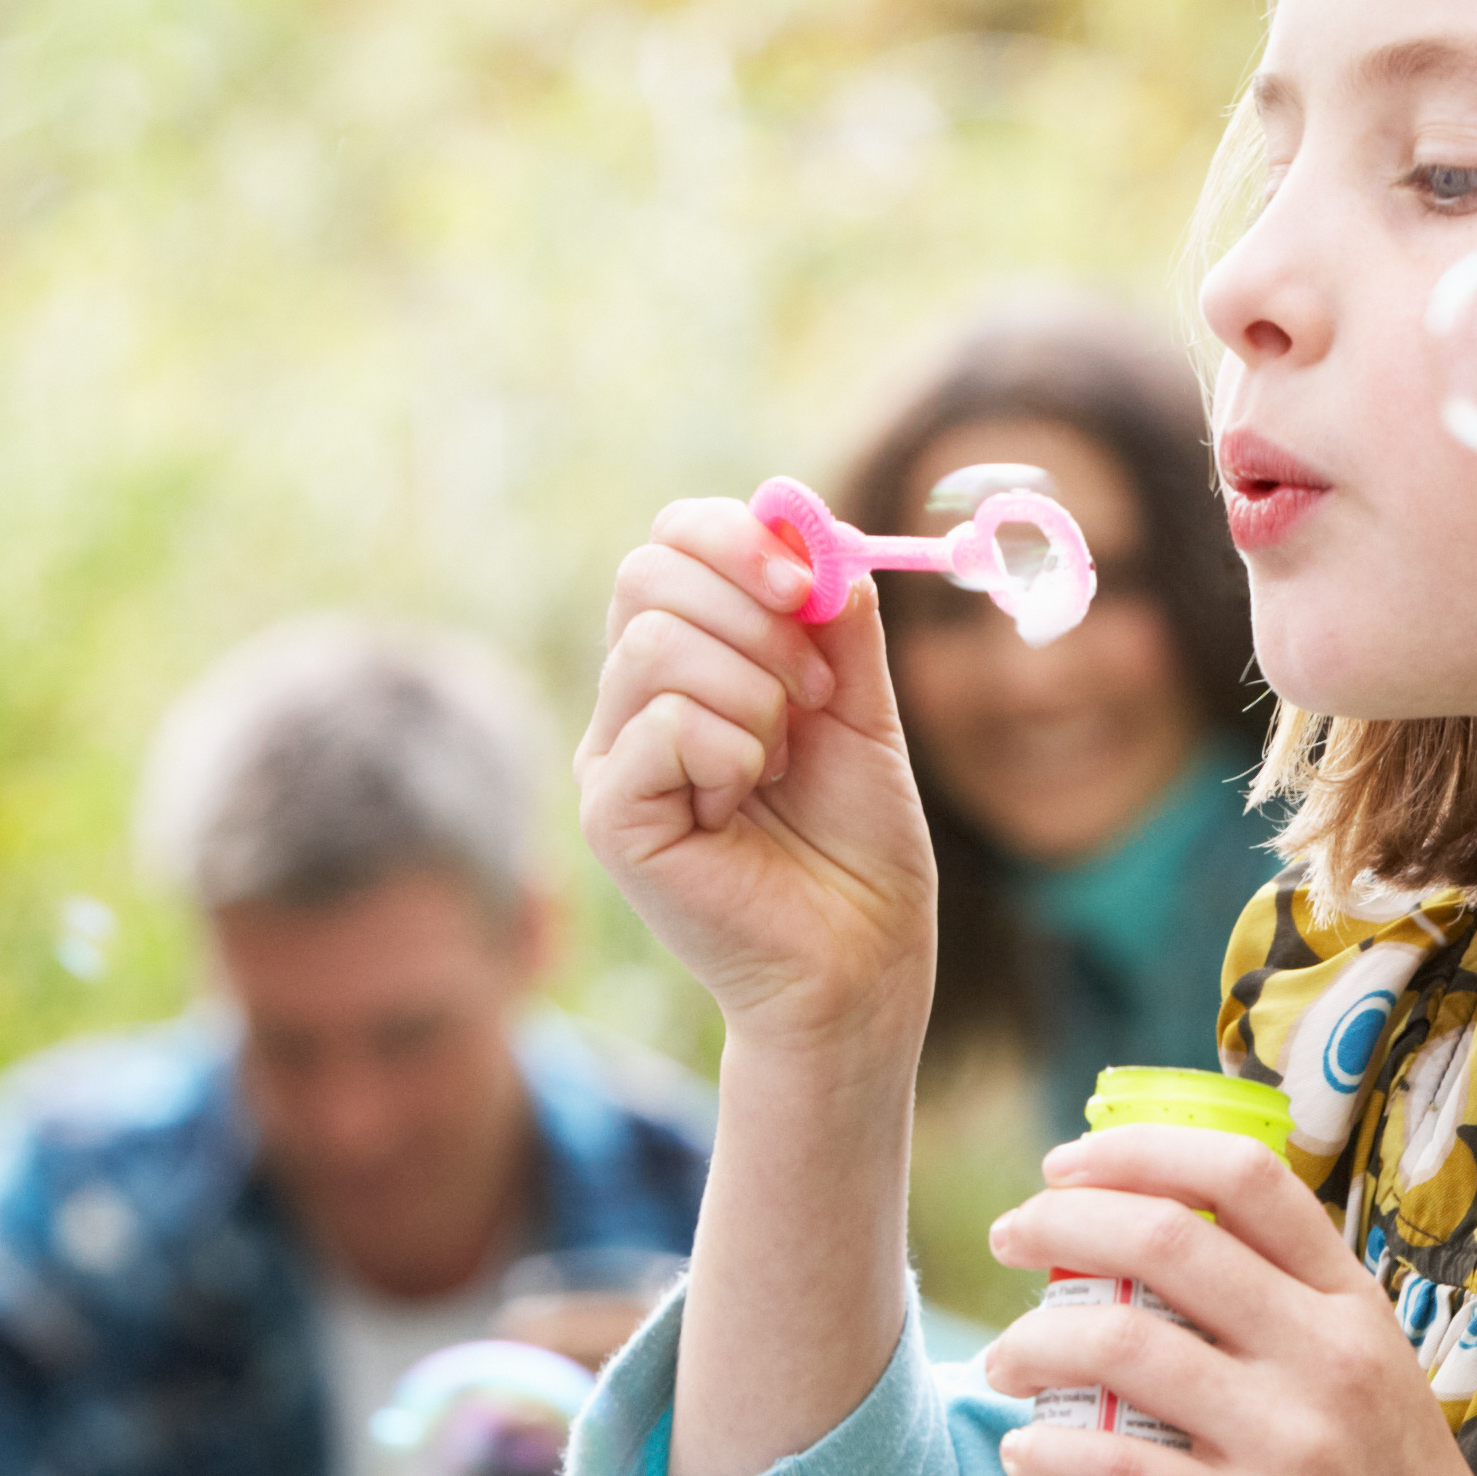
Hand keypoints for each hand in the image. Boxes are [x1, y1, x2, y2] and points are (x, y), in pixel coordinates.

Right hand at [579, 498, 942, 1057]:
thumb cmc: (860, 846)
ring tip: (782, 766)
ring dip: (755, 695)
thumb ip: (835, 618)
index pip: (670, 543)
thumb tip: (804, 517)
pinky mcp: (611, 815)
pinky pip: (663, 723)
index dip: (737, 538)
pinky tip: (746, 808)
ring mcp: (613, 759)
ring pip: (658, 644)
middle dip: (755, 614)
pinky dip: (732, 752)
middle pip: (648, 573)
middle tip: (815, 696)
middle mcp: (633, 703)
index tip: (809, 585)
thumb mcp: (860, 708)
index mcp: (687, 664)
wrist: (864, 958)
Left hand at [975, 1124, 1476, 1475]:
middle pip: (1165, 1238)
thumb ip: (1304, 1338)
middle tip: (1008, 1241)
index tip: (1066, 1165)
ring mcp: (1293, 1443)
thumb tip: (1182, 1294)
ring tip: (1002, 1364)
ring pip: (1122, 1344)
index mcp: (1357, 1311)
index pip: (1247, 1177)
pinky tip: (1024, 1456)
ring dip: (1032, 1341)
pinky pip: (1118, 1469)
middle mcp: (1329, 1358)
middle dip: (1058, 1222)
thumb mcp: (1381, 1393)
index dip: (1138, 1152)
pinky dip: (1049, 1452)